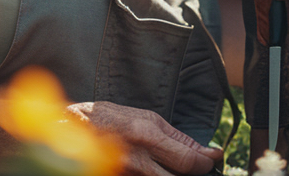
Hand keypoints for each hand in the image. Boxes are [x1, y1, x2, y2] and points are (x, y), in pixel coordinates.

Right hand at [67, 102, 220, 175]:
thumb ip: (177, 138)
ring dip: (174, 173)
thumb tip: (204, 150)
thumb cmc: (112, 118)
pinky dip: (158, 175)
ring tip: (175, 163)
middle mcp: (138, 161)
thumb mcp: (148, 118)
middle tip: (198, 165)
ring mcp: (129, 174)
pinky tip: (159, 167)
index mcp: (147, 137)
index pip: (187, 161)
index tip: (214, 157)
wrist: (75, 130)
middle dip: (193, 172)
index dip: (205, 162)